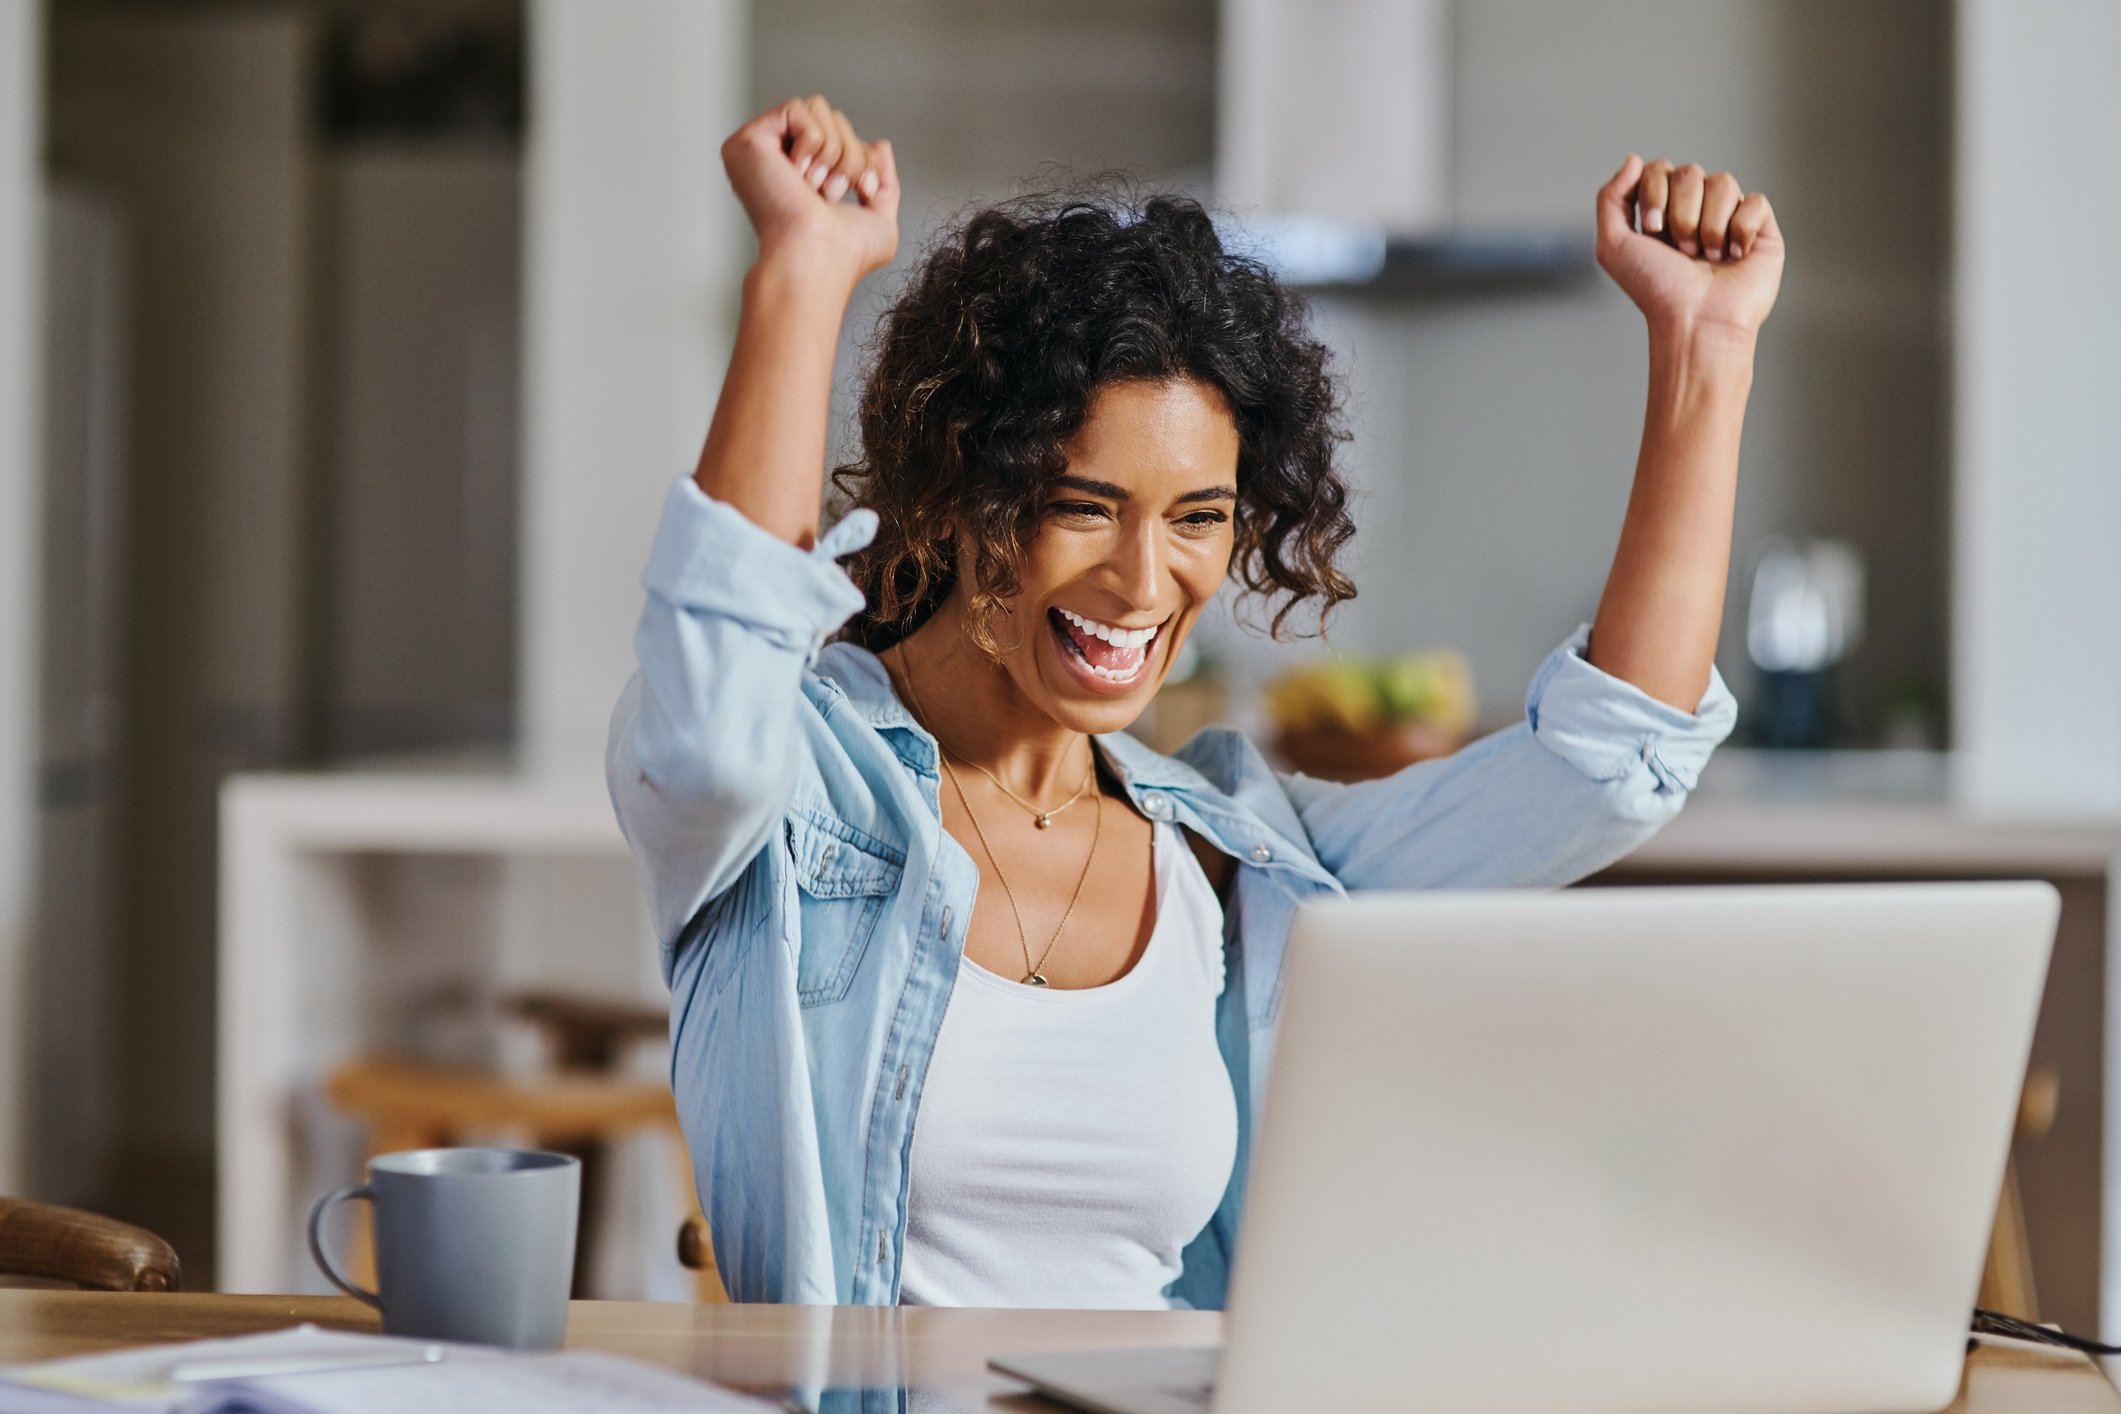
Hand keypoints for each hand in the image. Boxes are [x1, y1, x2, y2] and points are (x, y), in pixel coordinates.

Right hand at [721, 96, 899, 288]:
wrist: (820, 258)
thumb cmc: (845, 255)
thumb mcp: (879, 218)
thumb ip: (883, 180)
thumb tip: (881, 145)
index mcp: (800, 178)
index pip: (840, 136)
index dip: (862, 157)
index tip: (864, 192)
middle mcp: (776, 162)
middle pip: (832, 117)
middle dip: (851, 154)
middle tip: (837, 192)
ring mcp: (758, 151)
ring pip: (817, 108)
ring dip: (834, 150)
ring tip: (817, 186)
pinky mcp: (749, 140)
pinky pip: (798, 108)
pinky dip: (813, 143)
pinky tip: (799, 176)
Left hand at [1596, 154, 1783, 343]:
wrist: (1694, 320)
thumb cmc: (1656, 290)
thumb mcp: (1613, 245)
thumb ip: (1611, 198)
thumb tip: (1635, 158)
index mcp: (1662, 211)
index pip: (1659, 169)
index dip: (1655, 192)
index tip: (1653, 230)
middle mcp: (1695, 210)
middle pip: (1690, 172)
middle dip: (1681, 213)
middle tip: (1682, 251)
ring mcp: (1729, 216)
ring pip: (1723, 182)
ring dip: (1709, 225)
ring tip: (1707, 258)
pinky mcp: (1760, 228)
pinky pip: (1755, 201)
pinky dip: (1740, 230)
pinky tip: (1734, 256)